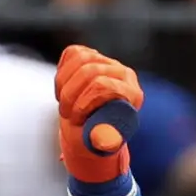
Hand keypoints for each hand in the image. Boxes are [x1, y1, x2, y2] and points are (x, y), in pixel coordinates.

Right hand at [55, 45, 143, 182]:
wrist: (94, 126)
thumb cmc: (100, 136)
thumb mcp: (104, 142)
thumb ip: (105, 141)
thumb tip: (103, 141)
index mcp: (133, 94)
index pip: (104, 85)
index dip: (83, 101)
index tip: (75, 119)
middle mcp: (124, 74)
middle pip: (89, 70)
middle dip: (70, 94)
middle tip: (65, 114)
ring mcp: (108, 62)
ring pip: (80, 58)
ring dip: (64, 83)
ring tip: (64, 102)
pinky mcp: (93, 56)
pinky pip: (72, 53)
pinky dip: (63, 71)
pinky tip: (64, 88)